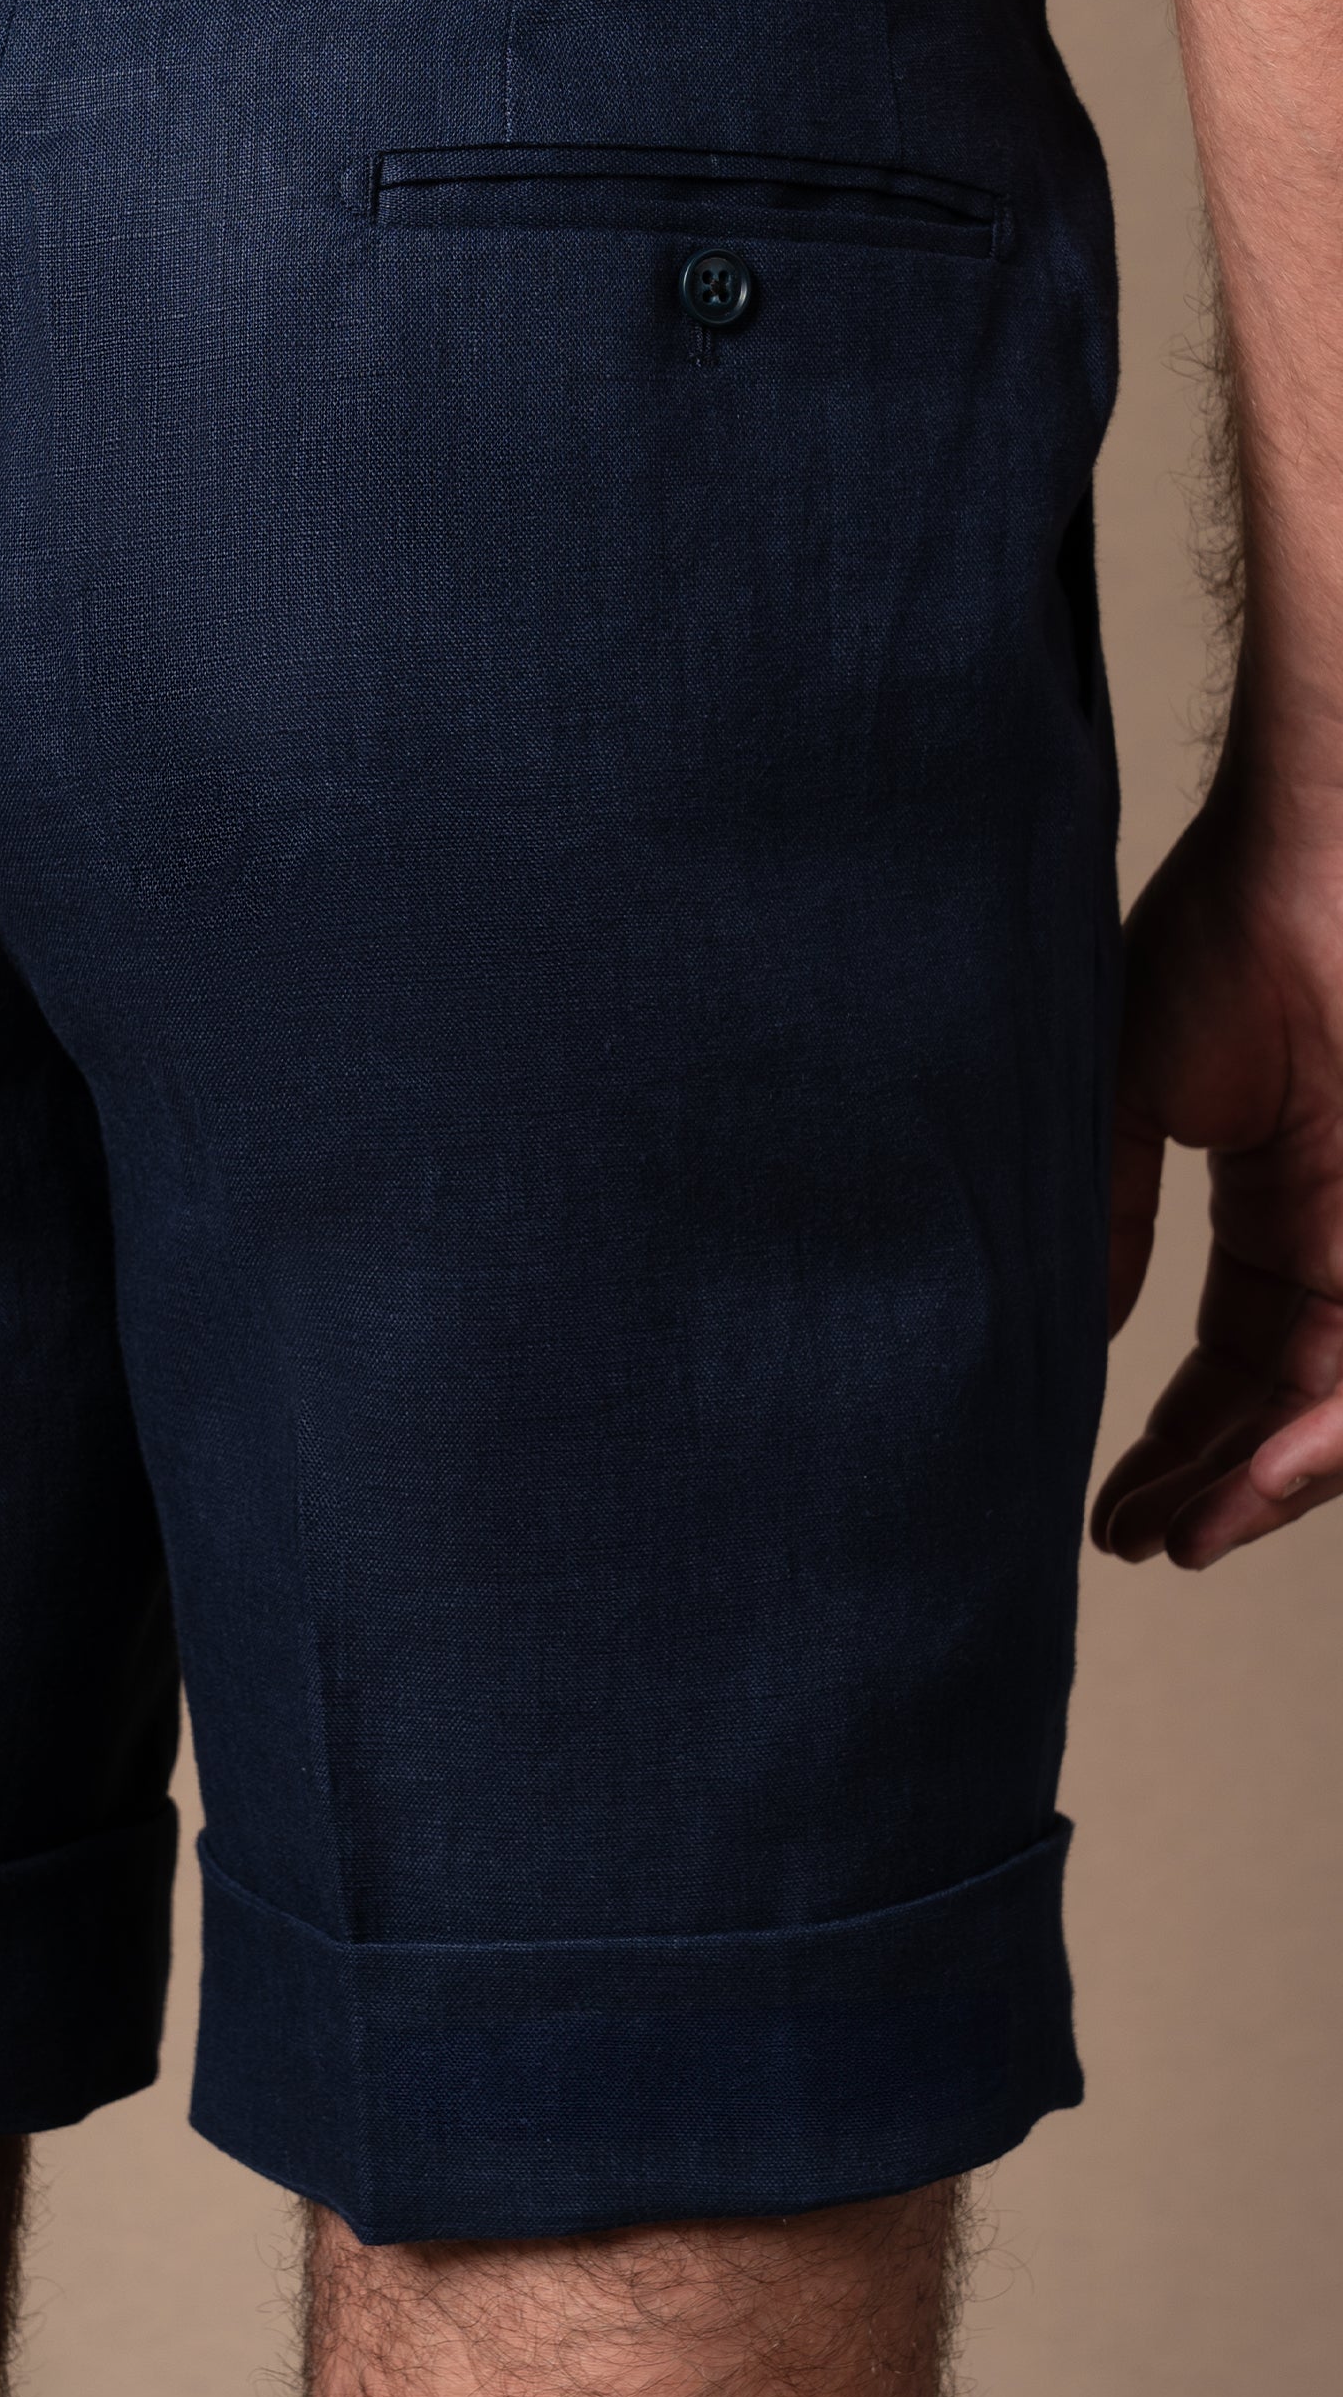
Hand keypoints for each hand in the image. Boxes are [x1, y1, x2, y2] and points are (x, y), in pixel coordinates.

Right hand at [1095, 776, 1342, 1567]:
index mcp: (1278, 1204)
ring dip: (1271, 1486)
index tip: (1113, 1509)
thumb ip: (1112, 1218)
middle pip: (1289, 1409)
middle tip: (1147, 1540)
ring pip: (1342, 1407)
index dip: (1179, 1446)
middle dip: (1218, 1489)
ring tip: (1191, 1532)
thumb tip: (1079, 1331)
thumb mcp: (1129, 1097)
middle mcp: (1341, 1237)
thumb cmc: (1227, 934)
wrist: (1317, 856)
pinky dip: (1327, 1436)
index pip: (1233, 1365)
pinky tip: (1261, 1474)